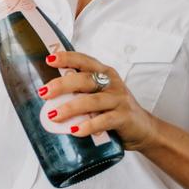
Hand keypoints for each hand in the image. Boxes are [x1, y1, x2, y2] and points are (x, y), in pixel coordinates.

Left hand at [40, 51, 159, 150]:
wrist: (143, 129)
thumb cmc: (114, 110)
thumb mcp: (98, 95)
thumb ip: (80, 92)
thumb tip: (47, 97)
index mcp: (104, 73)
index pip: (84, 61)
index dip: (67, 58)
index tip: (49, 59)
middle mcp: (112, 83)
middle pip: (85, 79)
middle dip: (62, 85)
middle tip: (44, 93)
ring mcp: (119, 99)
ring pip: (93, 100)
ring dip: (71, 108)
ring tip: (54, 115)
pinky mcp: (124, 117)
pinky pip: (104, 120)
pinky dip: (89, 125)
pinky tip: (76, 130)